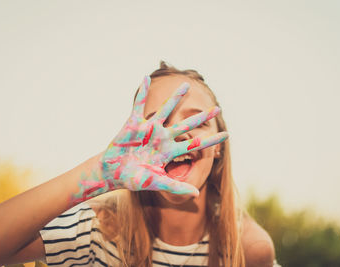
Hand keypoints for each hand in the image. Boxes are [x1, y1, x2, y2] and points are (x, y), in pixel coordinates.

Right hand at [71, 76, 227, 203]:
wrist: (112, 173)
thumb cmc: (134, 179)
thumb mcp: (156, 183)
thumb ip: (176, 186)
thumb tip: (197, 194)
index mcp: (169, 151)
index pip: (195, 144)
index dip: (211, 140)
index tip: (227, 135)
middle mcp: (162, 138)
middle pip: (186, 125)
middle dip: (202, 117)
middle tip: (218, 108)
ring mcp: (149, 129)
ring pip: (166, 110)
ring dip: (176, 97)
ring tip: (187, 85)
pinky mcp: (134, 124)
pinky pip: (139, 105)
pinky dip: (141, 93)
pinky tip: (145, 78)